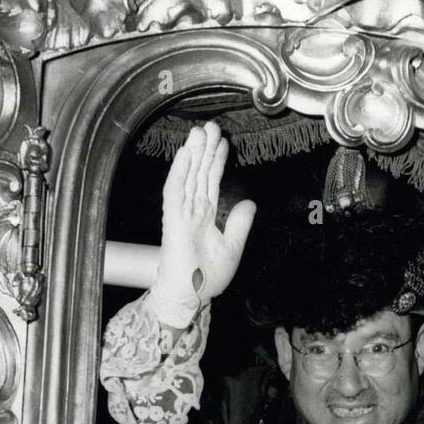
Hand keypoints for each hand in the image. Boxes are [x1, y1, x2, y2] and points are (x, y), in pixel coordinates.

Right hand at [156, 121, 255, 319]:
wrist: (190, 296)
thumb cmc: (207, 278)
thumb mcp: (233, 247)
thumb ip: (240, 224)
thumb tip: (250, 203)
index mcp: (205, 217)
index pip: (211, 183)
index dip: (217, 163)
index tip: (223, 144)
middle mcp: (192, 212)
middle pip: (200, 175)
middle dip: (205, 151)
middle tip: (210, 127)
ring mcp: (181, 215)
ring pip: (188, 177)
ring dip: (194, 155)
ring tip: (199, 132)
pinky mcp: (173, 221)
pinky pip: (175, 192)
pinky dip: (180, 172)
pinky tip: (186, 155)